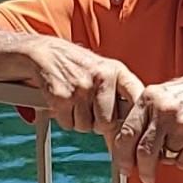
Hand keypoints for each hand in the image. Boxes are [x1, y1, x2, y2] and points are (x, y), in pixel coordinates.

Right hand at [28, 38, 143, 138]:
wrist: (46, 52)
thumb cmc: (80, 66)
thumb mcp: (106, 71)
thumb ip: (121, 94)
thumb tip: (134, 128)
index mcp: (117, 71)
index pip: (137, 98)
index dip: (136, 119)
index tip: (134, 131)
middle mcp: (101, 77)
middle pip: (108, 123)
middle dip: (99, 123)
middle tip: (92, 109)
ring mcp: (81, 88)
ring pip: (86, 126)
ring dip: (81, 121)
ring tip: (77, 103)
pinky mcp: (61, 97)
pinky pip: (69, 124)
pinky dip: (66, 119)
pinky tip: (65, 103)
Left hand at [113, 65, 182, 182]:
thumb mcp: (164, 93)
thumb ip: (146, 113)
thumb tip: (128, 140)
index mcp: (150, 98)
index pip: (127, 133)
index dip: (122, 155)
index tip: (123, 165)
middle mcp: (165, 111)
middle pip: (144, 151)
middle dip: (143, 169)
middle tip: (145, 176)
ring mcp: (182, 126)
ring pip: (166, 157)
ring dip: (169, 158)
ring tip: (178, 144)